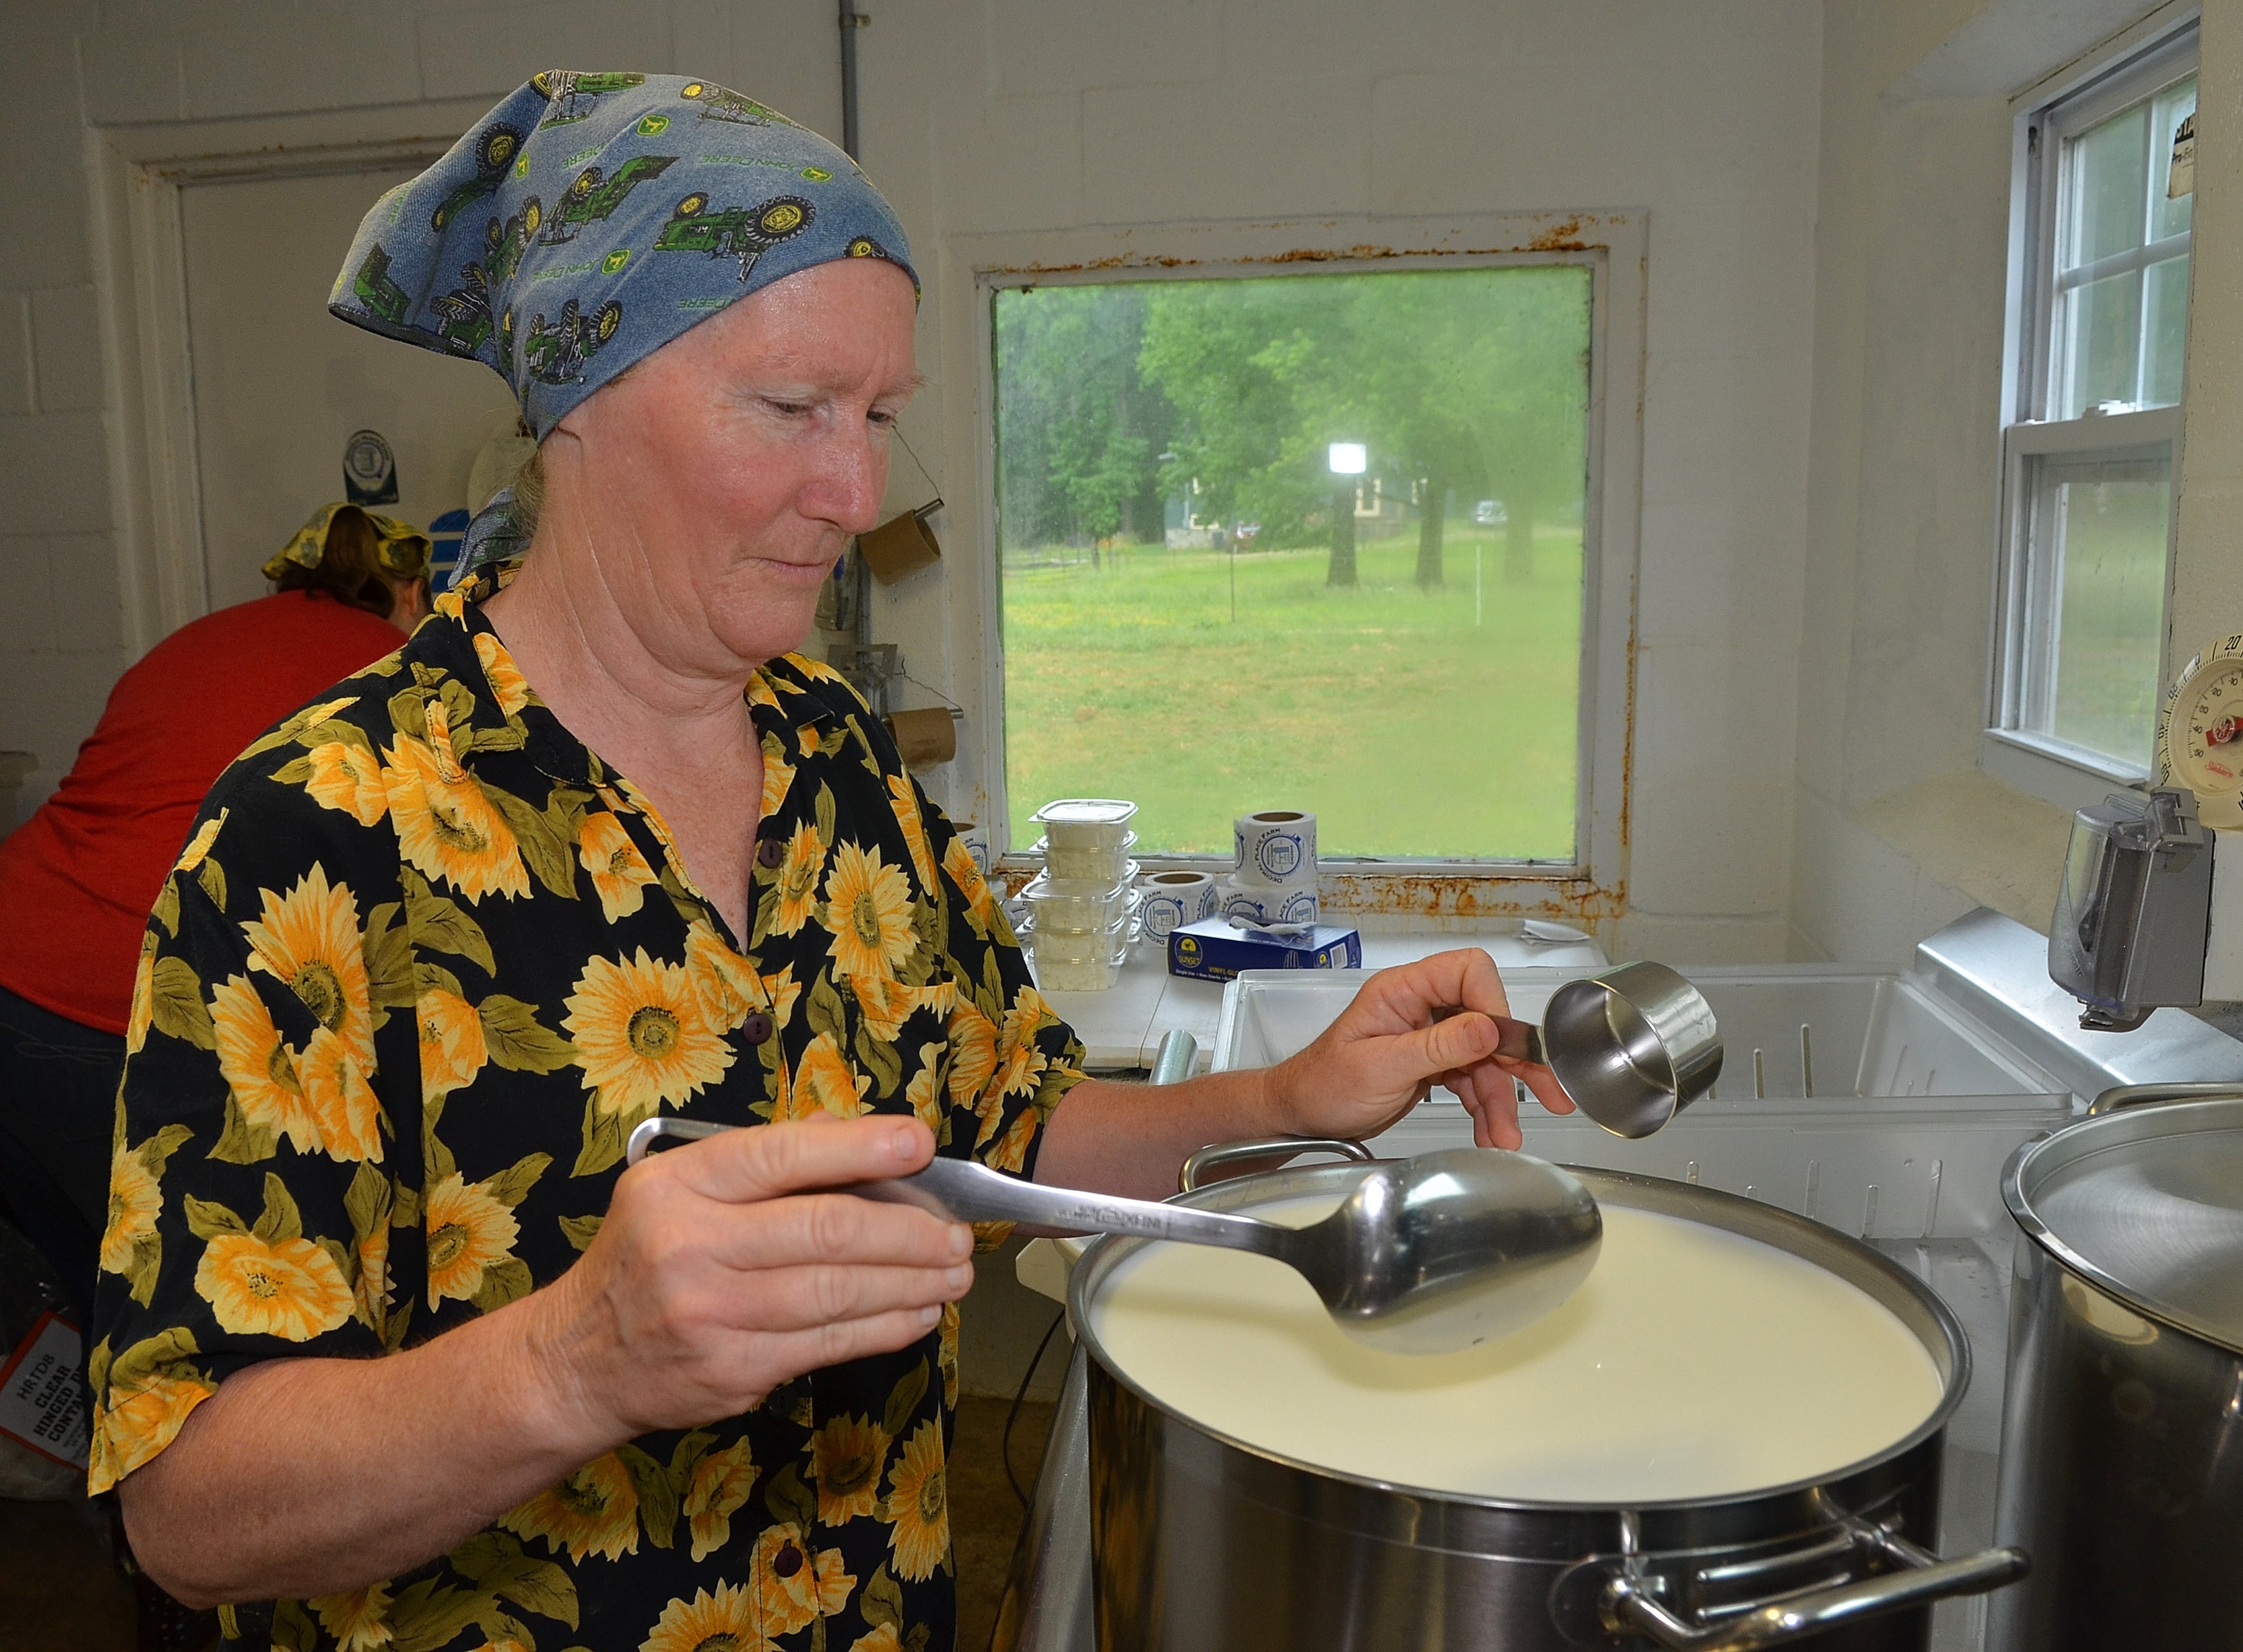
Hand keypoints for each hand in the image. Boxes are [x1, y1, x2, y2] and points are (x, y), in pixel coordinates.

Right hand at [531, 1115, 973, 1438]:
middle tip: (956, 1233)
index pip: (783, 1155)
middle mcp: (690, 1247)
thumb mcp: (678, 1189)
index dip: (861, 1148)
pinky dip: (886, 1328)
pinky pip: (829, 1344)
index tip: (920, 1144)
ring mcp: (711, 1316)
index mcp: (679, 1185)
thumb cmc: (645, 1260)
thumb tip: (860, 1143)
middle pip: (826, 1230)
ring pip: (838, 1292)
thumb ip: (762, 1164)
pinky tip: (918, 1313)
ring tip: (953, 1273)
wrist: (578, 1360)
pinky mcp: (733, 1373)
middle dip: (910, 1230)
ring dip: (912, 1283)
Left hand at [1264, 949, 1575, 1148]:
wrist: (1300, 1114)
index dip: (1493, 1004)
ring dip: (1501, 1098)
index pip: (1467, 972)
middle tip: (1547, 1094)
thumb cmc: (1322, 1085)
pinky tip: (1491, 1133)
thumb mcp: (1380, 1068)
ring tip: (1506, 1136)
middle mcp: (1420, 1007)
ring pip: (1484, 1058)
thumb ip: (1436, 1047)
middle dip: (1515, 1062)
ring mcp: (1428, 1036)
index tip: (1502, 1045)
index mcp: (1402, 991)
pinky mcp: (1432, 1065)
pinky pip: (1471, 1081)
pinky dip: (1484, 1108)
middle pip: (1486, 1019)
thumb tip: (1488, 1028)